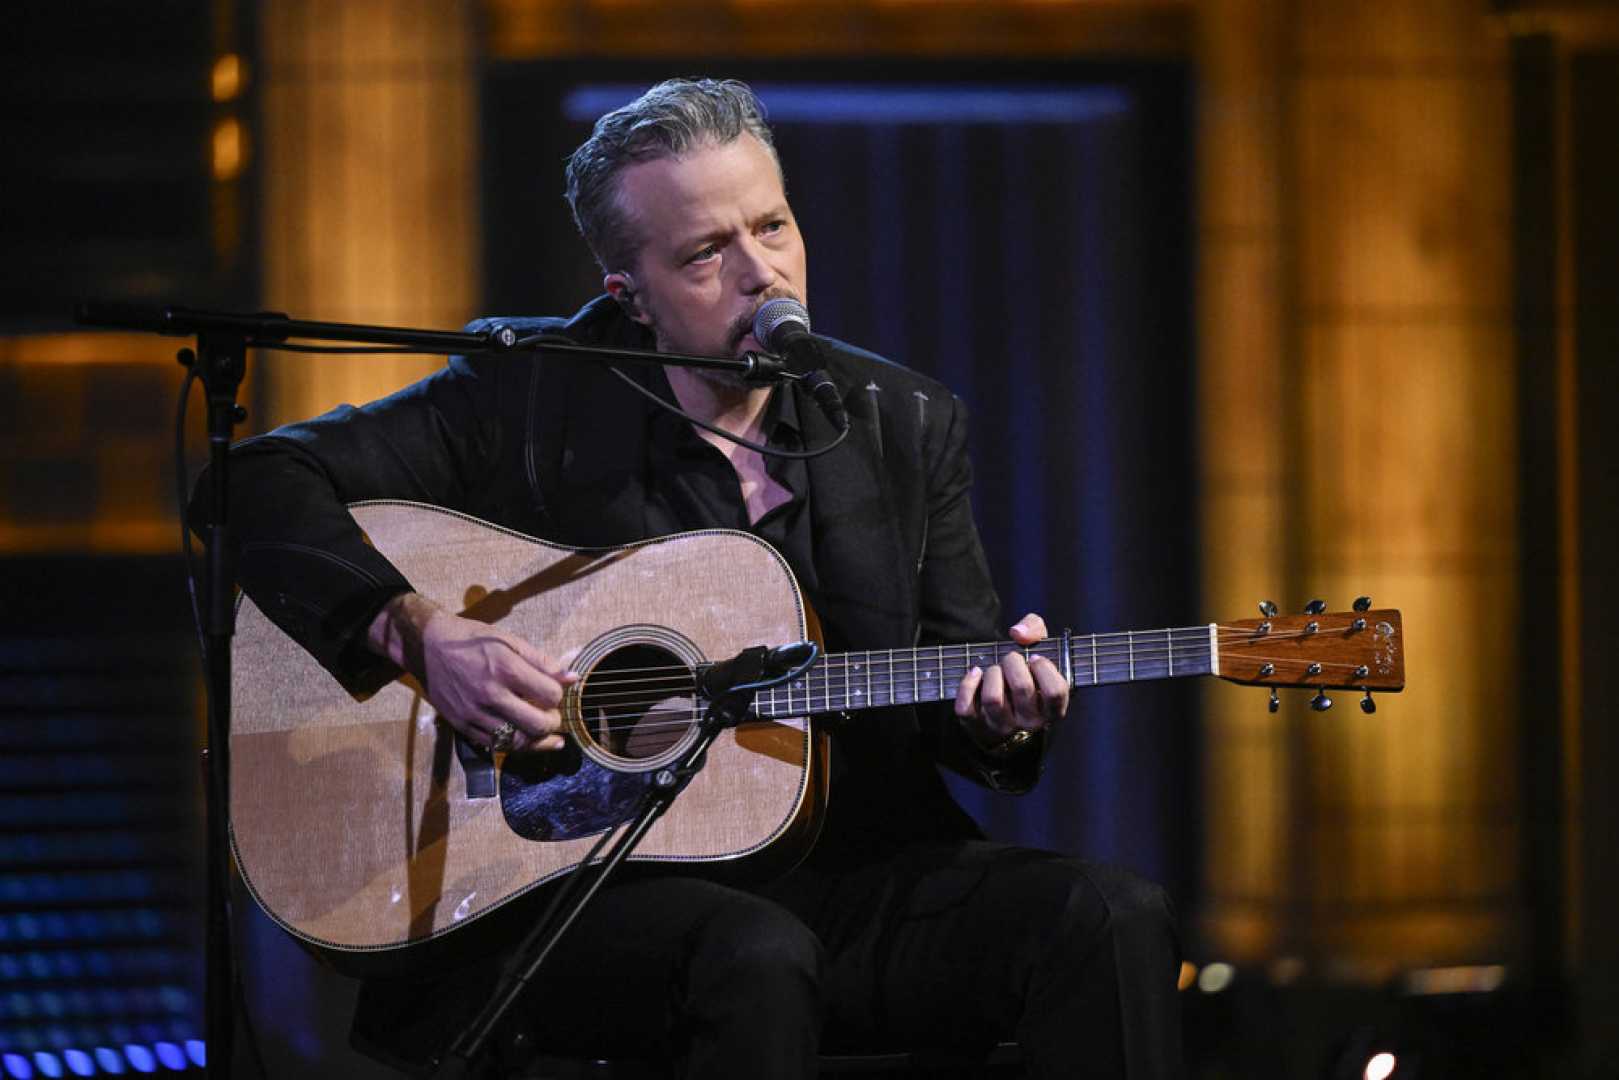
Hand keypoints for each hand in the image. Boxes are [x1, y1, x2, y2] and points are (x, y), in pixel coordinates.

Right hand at [368, 593, 577, 751]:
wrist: (428, 646)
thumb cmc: (472, 640)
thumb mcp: (509, 641)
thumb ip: (542, 662)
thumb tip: (572, 678)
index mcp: (506, 668)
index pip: (549, 695)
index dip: (558, 696)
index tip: (554, 693)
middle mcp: (490, 693)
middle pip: (537, 724)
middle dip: (553, 724)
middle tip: (553, 718)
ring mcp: (474, 712)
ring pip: (517, 741)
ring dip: (537, 740)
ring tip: (546, 735)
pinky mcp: (461, 725)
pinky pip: (494, 745)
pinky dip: (513, 744)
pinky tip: (522, 737)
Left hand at [953, 612, 1069, 749]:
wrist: (1002, 704)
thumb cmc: (1025, 671)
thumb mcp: (1038, 647)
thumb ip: (1035, 629)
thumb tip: (1018, 633)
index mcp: (1052, 710)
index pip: (1055, 691)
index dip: (1044, 669)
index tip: (1034, 658)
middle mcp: (1030, 722)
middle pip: (1022, 688)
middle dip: (1012, 662)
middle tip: (1010, 659)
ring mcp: (1003, 726)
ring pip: (993, 699)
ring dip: (992, 674)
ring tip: (994, 669)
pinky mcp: (977, 726)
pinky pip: (966, 708)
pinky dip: (967, 685)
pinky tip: (975, 674)